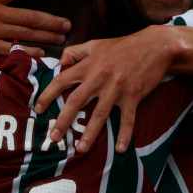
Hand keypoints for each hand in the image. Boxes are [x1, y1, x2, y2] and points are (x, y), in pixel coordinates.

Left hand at [34, 26, 178, 152]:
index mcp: (88, 65)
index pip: (62, 80)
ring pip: (99, 114)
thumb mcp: (96, 43)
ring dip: (89, 134)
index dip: (48, 94)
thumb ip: (76, 51)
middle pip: (76, 102)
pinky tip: (121, 149)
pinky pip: (127, 119)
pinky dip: (125, 134)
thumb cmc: (124, 45)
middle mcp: (99, 78)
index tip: (38, 109)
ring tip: (80, 149)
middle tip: (53, 138)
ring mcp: (116, 89)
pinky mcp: (133, 96)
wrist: (154, 46)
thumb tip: (60, 63)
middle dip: (63, 121)